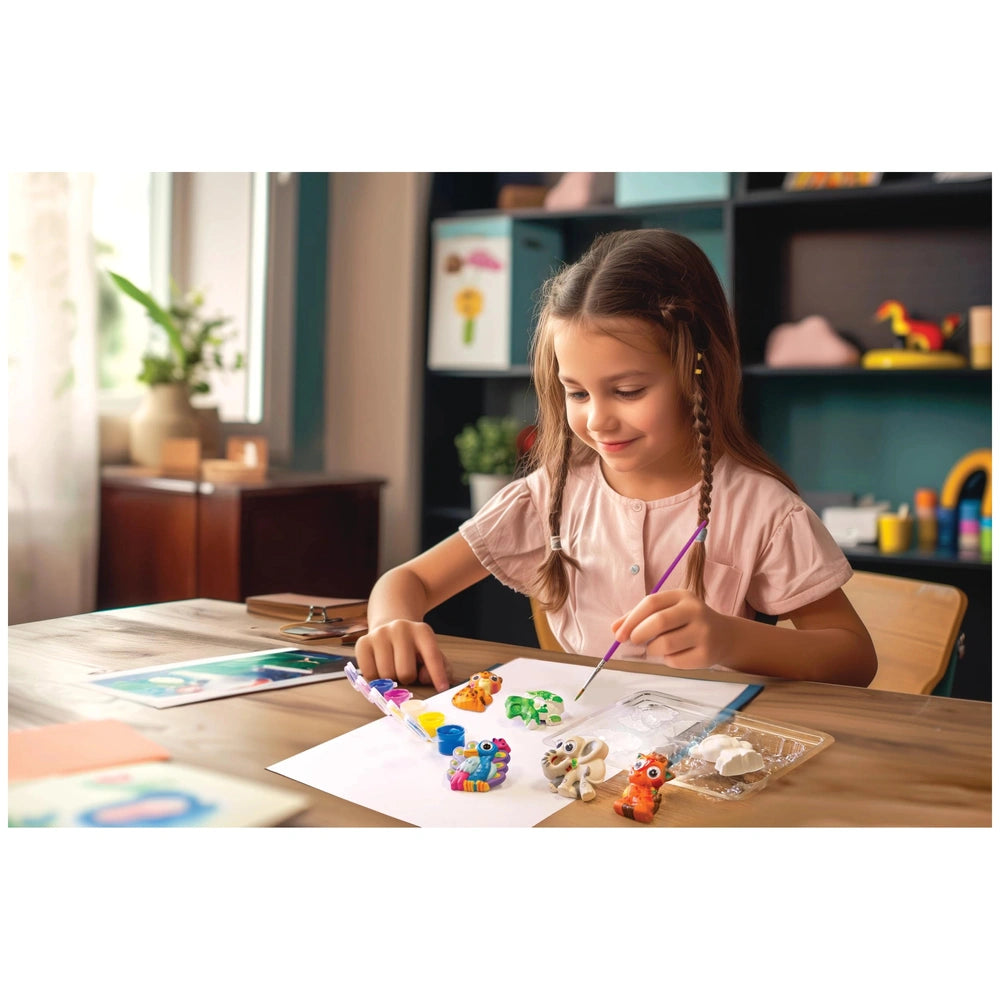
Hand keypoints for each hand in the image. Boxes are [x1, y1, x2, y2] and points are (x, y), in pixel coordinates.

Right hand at [353, 619, 450, 691]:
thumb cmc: (413, 650)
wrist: (389, 631)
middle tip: (406, 672)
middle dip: (407, 679)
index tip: (442, 689)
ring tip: (393, 668)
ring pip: (386, 675)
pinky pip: (368, 674)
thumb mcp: (431, 655)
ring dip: (390, 680)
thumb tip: (425, 678)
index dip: (438, 675)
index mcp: (422, 631)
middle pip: (405, 673)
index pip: (432, 656)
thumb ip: (439, 668)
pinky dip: (374, 678)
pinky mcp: (362, 642)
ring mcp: (380, 633)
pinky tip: (379, 667)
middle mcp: (401, 628)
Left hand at [612, 589, 732, 669]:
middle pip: (659, 621)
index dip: (631, 619)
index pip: (651, 603)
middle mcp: (696, 611)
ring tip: (653, 648)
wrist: (724, 636)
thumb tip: (615, 628)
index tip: (618, 634)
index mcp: (682, 596)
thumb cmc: (686, 622)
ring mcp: (704, 632)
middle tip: (632, 641)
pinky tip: (673, 655)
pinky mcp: (707, 654)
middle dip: (638, 634)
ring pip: (665, 644)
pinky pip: (675, 661)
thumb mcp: (666, 611)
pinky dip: (667, 661)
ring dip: (651, 650)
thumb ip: (639, 617)